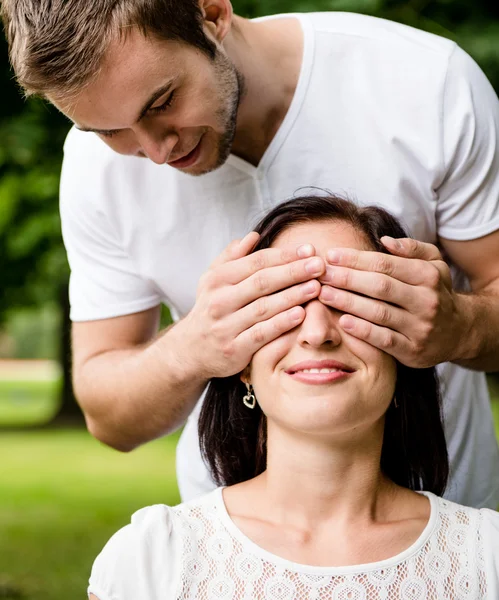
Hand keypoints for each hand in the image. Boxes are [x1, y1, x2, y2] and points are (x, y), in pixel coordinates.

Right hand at [179, 232, 323, 377]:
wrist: (191, 350)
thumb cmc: (211, 308)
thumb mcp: (213, 280)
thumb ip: (232, 257)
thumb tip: (253, 235)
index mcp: (218, 279)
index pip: (256, 262)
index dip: (284, 255)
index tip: (310, 249)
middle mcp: (219, 301)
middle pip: (262, 282)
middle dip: (293, 272)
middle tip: (319, 265)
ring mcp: (226, 326)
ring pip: (264, 307)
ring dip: (293, 296)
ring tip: (317, 287)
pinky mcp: (234, 349)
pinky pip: (262, 334)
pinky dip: (282, 324)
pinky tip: (301, 314)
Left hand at [319, 236, 465, 367]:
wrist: (459, 331)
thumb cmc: (435, 291)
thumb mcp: (434, 264)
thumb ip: (412, 248)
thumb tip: (384, 241)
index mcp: (427, 276)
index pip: (385, 264)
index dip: (355, 259)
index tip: (331, 255)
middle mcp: (426, 301)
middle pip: (379, 286)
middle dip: (346, 279)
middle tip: (321, 274)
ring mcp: (420, 327)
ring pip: (378, 313)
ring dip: (348, 302)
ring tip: (323, 294)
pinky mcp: (412, 350)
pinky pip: (383, 340)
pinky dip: (362, 330)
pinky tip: (343, 321)